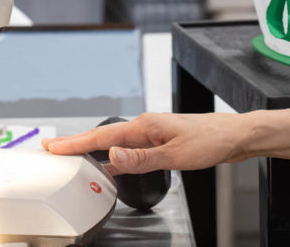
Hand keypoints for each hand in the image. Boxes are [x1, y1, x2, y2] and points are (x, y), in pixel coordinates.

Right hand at [41, 109, 289, 174]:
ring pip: (114, 142)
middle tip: (53, 149)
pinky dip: (112, 154)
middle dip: (77, 143)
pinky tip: (111, 163)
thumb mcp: (175, 155)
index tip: (53, 146)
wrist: (236, 136)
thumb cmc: (211, 142)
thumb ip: (141, 159)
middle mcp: (144, 126)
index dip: (75, 143)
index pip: (102, 136)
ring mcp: (152, 133)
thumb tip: (112, 157)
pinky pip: (127, 147)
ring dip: (93, 148)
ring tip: (73, 154)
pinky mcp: (160, 141)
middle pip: (103, 136)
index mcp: (144, 126)